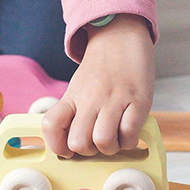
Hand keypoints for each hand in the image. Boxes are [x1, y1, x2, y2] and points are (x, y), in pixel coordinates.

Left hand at [42, 14, 154, 156]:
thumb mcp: (77, 88)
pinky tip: (129, 132)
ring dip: (111, 148)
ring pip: (103, 142)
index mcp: (72, 97)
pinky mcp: (138, 100)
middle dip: (89, 151)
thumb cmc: (100, 69)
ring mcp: (114, 99)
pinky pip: (130, 133)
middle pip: (78, 143)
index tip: (68, 149)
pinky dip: (130, 141)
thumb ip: (73, 114)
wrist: (120, 37)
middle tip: (97, 143)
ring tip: (115, 138)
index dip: (56, 145)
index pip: (51, 126)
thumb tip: (71, 145)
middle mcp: (90, 99)